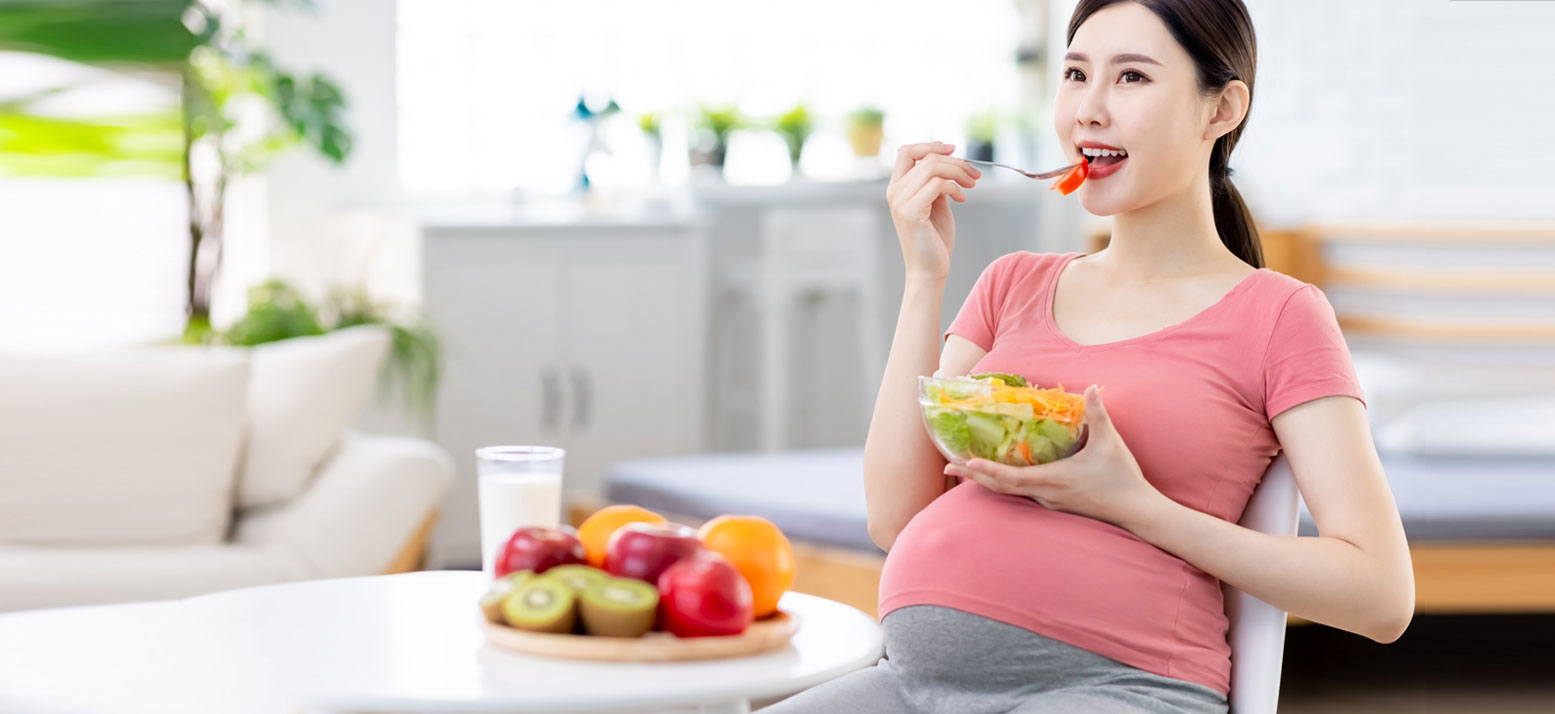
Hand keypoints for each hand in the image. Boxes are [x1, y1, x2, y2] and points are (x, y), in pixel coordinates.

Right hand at [886, 142, 979, 280]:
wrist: (929, 270)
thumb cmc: (934, 239)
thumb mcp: (935, 203)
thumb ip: (935, 183)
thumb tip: (949, 161)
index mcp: (897, 187)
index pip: (907, 151)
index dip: (931, 145)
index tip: (954, 150)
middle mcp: (894, 192)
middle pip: (927, 157)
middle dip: (956, 162)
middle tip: (975, 175)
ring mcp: (900, 201)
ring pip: (934, 167)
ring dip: (959, 173)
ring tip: (971, 185)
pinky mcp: (911, 211)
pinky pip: (938, 184)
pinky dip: (956, 188)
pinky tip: (962, 200)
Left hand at [945, 385, 1164, 529]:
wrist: (1137, 512)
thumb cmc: (1123, 478)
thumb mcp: (1111, 442)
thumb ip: (1098, 414)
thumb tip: (1091, 387)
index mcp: (1054, 480)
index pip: (1010, 478)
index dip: (986, 470)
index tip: (964, 462)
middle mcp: (1045, 494)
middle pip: (1000, 488)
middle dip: (973, 477)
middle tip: (948, 468)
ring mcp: (1049, 503)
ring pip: (1009, 494)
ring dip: (986, 481)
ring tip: (965, 470)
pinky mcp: (1055, 505)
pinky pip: (1021, 495)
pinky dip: (1003, 485)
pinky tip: (996, 476)